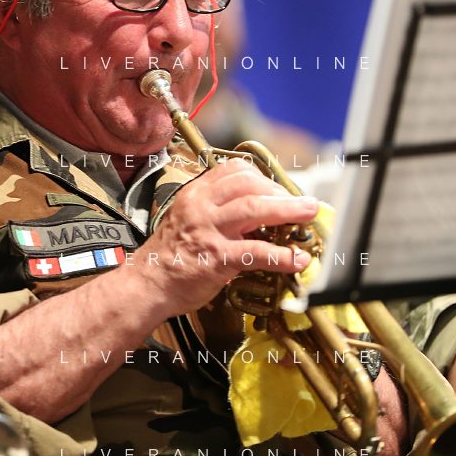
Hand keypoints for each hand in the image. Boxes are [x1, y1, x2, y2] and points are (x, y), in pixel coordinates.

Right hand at [135, 163, 314, 315]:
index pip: (235, 171)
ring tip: (309, 215)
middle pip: (248, 184)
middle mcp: (201, 206)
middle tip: (302, 205)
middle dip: (281, 192)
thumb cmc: (171, 255)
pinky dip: (281, 255)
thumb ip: (219, 212)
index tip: (281, 191)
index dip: (265, 179)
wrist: (147, 284)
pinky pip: (255, 251)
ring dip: (288, 210)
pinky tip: (296, 259)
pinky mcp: (216, 258)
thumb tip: (261, 214)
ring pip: (253, 208)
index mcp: (196, 194)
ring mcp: (208, 230)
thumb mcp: (190, 220)